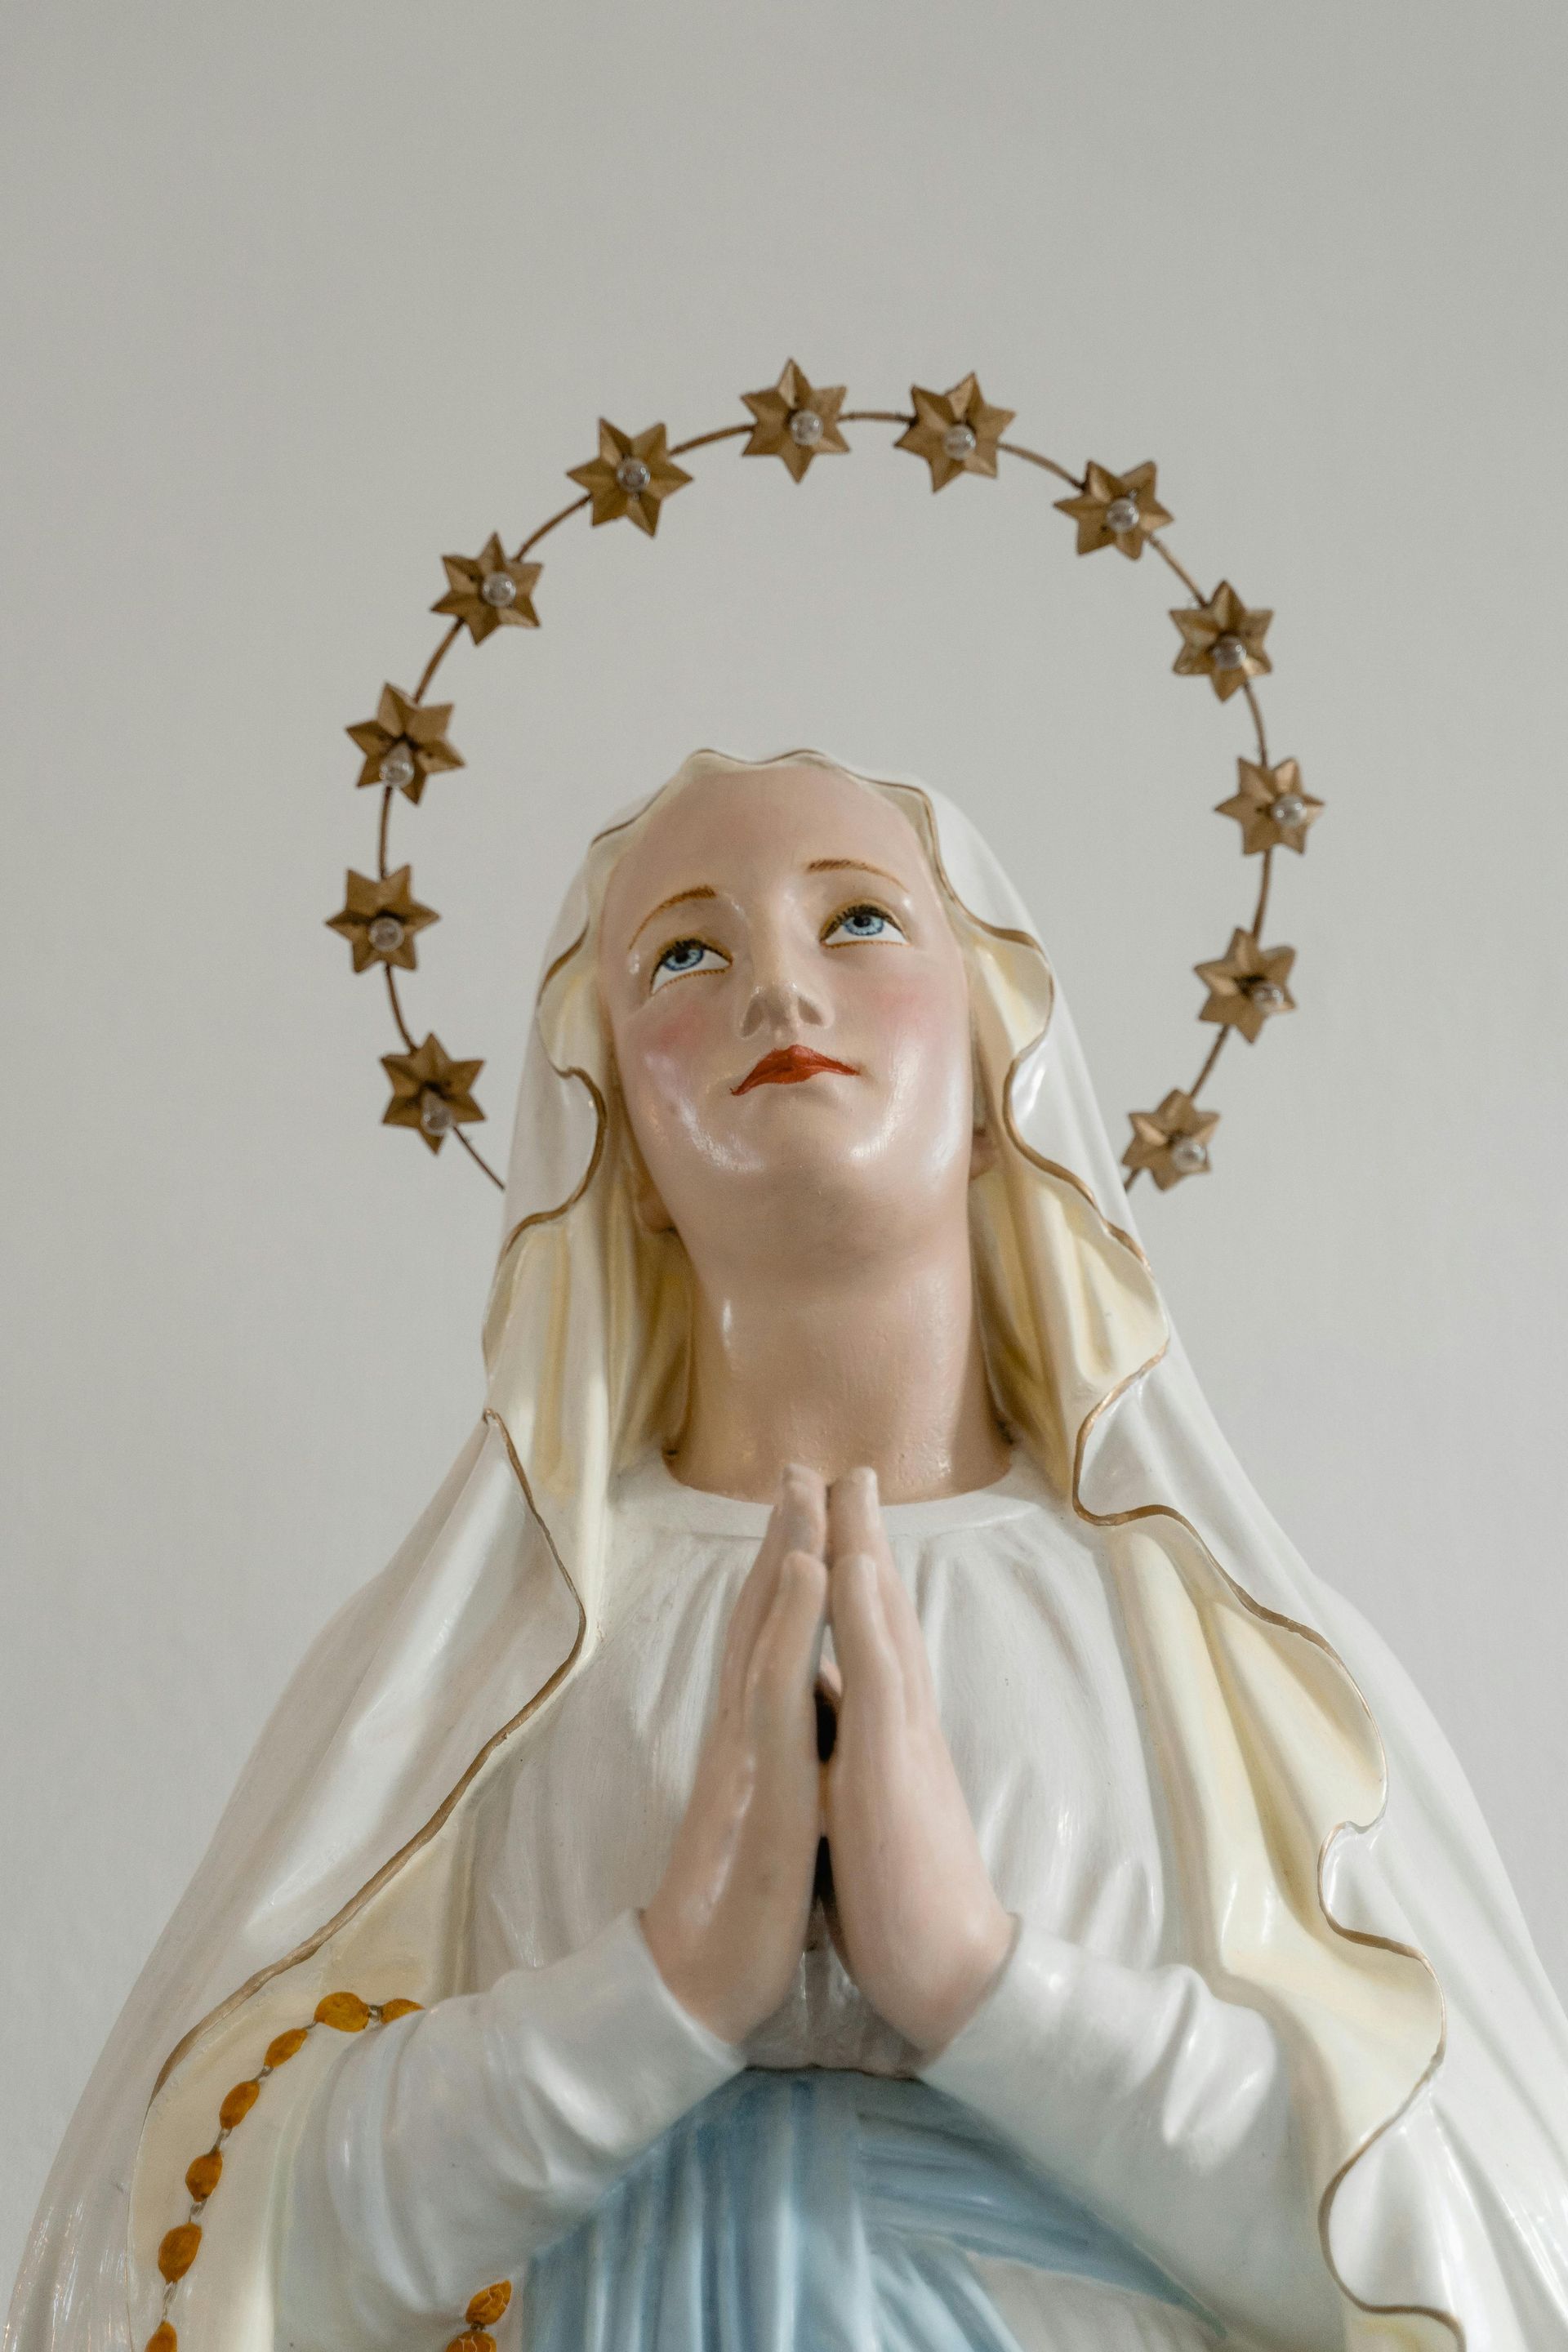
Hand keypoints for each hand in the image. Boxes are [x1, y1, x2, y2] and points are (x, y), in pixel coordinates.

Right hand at [641, 1466, 828, 2045]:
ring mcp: (749, 1748)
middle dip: (781, 1539)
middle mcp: (744, 1731)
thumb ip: (779, 1771)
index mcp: (755, 1743)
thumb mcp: (771, 1820)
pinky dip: (791, 1617)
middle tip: (797, 1468)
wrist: (700, 1989)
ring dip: (784, 1552)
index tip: (805, 1516)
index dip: (784, 1577)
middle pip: (759, 1616)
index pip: (768, 1643)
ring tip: (802, 1487)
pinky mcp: (762, 1777)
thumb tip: (801, 1741)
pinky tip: (808, 1569)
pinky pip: (777, 1681)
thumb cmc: (742, 1911)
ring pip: (764, 1630)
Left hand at [822, 1467, 1015, 2053]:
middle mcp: (900, 1722)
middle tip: (843, 1466)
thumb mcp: (865, 1810)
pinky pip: (878, 1677)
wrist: (954, 1978)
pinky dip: (867, 1616)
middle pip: (880, 1612)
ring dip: (865, 1548)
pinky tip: (856, 1568)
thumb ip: (851, 1758)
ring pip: (882, 1625)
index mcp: (886, 1736)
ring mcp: (900, 1739)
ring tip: (849, 1483)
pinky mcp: (892, 1768)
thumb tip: (827, 1722)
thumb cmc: (903, 1901)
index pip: (868, 1638)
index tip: (828, 1515)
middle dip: (859, 1535)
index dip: (851, 1574)